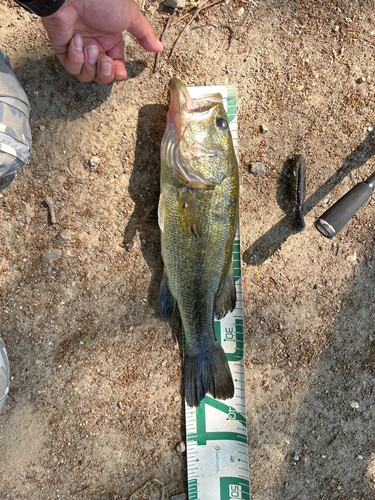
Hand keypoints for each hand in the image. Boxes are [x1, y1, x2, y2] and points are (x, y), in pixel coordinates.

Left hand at [42, 0, 162, 83]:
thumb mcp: (129, 16)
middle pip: (101, 76)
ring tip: (89, 47)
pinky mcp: (63, 49)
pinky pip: (71, 67)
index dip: (117, 73)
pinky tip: (76, 41)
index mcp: (110, 39)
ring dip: (90, 65)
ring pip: (86, 75)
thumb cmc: (101, 0)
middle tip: (105, 61)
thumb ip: (145, 34)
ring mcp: (78, 48)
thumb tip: (159, 48)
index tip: (119, 70)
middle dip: (105, 73)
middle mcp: (95, 45)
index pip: (116, 67)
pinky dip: (75, 58)